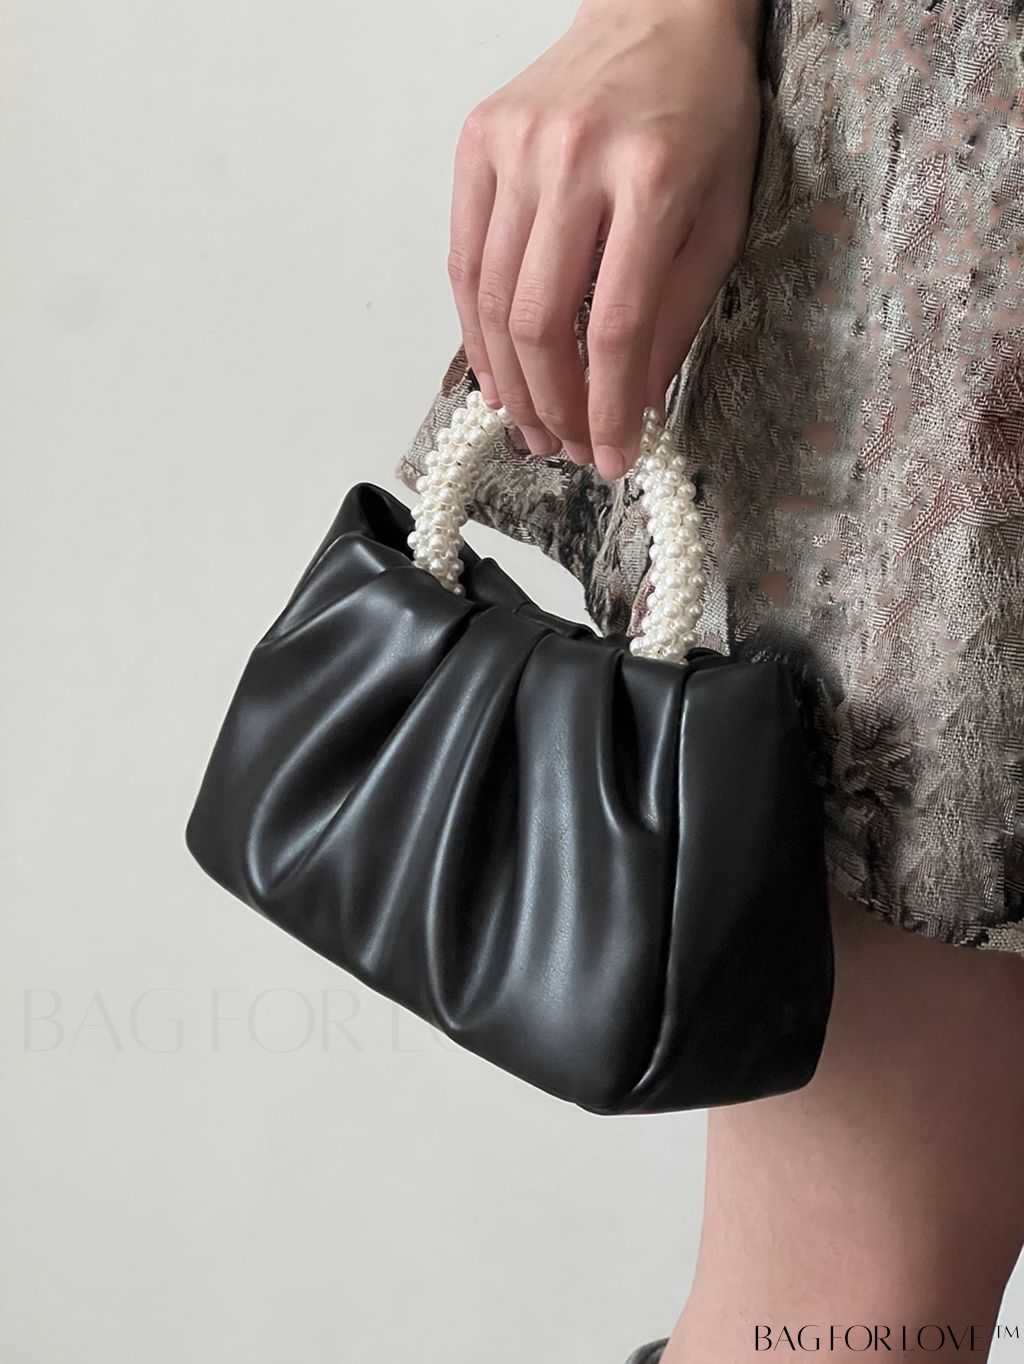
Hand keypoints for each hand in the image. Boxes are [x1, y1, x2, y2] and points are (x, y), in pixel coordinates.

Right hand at [447, 0, 762, 478]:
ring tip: (530, 424)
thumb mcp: (722, 217)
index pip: (615, 327)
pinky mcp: (479, 140)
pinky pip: (462, 258)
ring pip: (491, 299)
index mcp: (653, 176)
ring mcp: (517, 146)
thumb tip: (632, 405)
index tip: (612, 456)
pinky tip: (495, 372)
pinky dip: (474, 328)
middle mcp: (575, 158)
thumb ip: (677, 314)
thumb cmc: (702, 113)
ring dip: (508, 381)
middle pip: (540, 321)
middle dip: (551, 406)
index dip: (608, 409)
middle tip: (563, 447)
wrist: (657, 11)